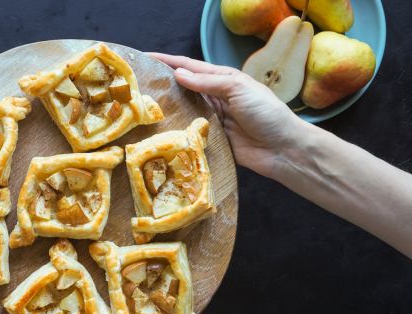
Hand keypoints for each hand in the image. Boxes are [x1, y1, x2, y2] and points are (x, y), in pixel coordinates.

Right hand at [149, 53, 306, 177]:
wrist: (282, 149)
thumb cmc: (266, 114)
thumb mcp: (238, 89)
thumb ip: (208, 82)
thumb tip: (178, 74)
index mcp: (223, 80)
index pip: (190, 67)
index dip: (168, 62)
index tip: (146, 58)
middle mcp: (215, 97)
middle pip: (184, 88)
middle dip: (163, 84)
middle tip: (138, 85)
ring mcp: (213, 119)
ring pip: (185, 110)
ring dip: (168, 108)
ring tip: (143, 107)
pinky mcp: (212, 140)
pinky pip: (190, 132)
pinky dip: (178, 130)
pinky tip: (161, 131)